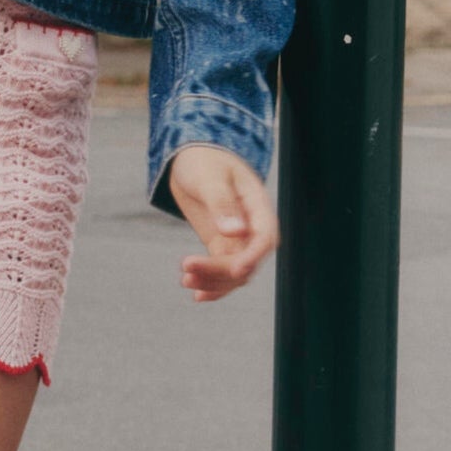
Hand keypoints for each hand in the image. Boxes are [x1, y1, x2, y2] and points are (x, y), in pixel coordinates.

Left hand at [168, 145, 277, 301]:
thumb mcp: (210, 177)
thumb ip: (221, 203)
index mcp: (257, 205)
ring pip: (234, 272)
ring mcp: (238, 238)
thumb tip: (235, 232)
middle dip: (221, 271)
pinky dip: (210, 282)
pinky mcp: (221, 245)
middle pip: (247, 260)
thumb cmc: (203, 161)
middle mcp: (252, 226)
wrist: (191, 158)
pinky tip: (195, 291)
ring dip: (213, 281)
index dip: (254, 256)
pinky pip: (221, 271)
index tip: (236, 271)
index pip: (265, 237)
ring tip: (185, 280)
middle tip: (188, 270)